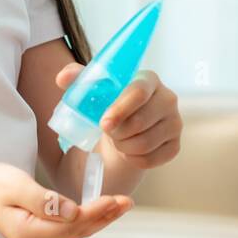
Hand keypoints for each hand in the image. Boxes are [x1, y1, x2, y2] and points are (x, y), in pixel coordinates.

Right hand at [0, 162, 133, 237]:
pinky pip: (69, 229)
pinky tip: (100, 210)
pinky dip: (86, 218)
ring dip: (99, 218)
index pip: (72, 225)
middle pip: (78, 232)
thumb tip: (73, 212)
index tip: (115, 199)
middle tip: (128, 201)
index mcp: (30, 235)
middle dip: (104, 216)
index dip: (96, 212)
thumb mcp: (16, 186)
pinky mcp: (38, 234)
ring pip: (76, 232)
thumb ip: (45, 201)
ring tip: (122, 204)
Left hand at [54, 65, 182, 170]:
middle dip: (116, 132)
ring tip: (117, 140)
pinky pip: (151, 159)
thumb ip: (77, 79)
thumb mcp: (93, 90)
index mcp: (148, 79)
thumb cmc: (108, 104)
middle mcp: (167, 99)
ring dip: (123, 146)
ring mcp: (175, 123)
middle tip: (107, 132)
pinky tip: (128, 150)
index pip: (139, 91)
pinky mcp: (175, 145)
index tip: (103, 123)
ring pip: (144, 143)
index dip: (120, 109)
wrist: (123, 129)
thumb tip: (62, 78)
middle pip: (140, 121)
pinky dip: (132, 159)